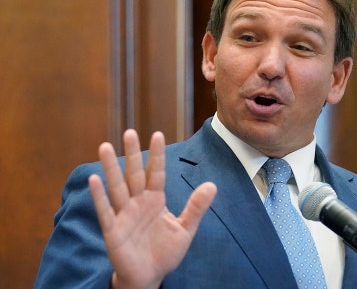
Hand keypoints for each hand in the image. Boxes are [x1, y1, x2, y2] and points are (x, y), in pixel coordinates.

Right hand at [88, 130, 216, 288]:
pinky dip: (99, 196)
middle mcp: (138, 203)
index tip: (157, 134)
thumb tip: (212, 185)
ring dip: (111, 168)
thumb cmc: (165, 252)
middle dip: (132, 154)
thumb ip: (196, 207)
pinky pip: (105, 211)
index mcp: (155, 200)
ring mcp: (124, 215)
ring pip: (117, 187)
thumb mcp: (186, 229)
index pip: (156, 173)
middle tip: (130, 132)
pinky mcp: (113, 230)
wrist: (150, 276)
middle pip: (134, 174)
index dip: (157, 155)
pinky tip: (95, 179)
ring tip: (105, 146)